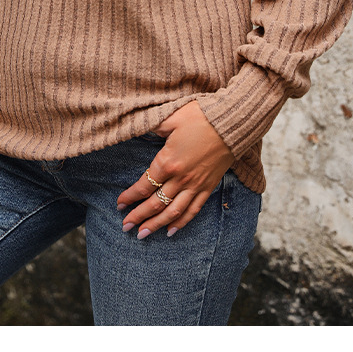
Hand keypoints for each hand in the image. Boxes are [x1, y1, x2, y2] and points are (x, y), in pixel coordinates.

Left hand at [116, 101, 233, 238]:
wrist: (232, 123)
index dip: (129, 197)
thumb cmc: (201, 116)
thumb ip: (153, 127)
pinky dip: (181, 222)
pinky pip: (193, 210)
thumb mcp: (171, 118)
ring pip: (172, 212)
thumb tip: (139, 129)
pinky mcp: (208, 187)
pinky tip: (171, 231)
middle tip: (125, 227)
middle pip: (155, 204)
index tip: (119, 204)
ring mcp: (195, 185)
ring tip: (142, 235)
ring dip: (156, 225)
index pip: (144, 186)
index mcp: (168, 162)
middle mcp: (180, 178)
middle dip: (138, 217)